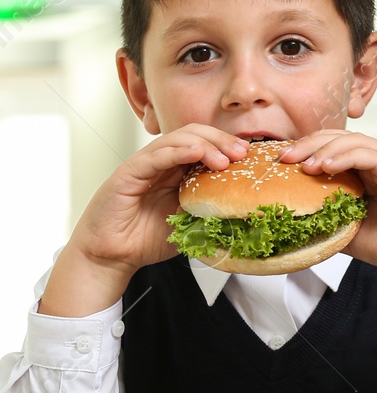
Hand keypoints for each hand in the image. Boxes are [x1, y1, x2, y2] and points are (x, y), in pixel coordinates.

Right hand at [39, 125, 248, 316]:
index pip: (205, 144)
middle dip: (221, 140)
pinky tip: (196, 152)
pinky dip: (177, 151)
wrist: (111, 257)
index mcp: (177, 171)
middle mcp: (161, 163)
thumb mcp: (189, 223)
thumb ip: (210, 210)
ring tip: (224, 158)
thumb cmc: (145, 240)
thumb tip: (245, 208)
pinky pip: (154, 156)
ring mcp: (144, 165)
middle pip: (194, 135)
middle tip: (241, 153)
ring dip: (205, 144)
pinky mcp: (127, 173)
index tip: (249, 156)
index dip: (227, 145)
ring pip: (177, 139)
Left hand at [280, 131, 376, 305]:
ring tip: (303, 162)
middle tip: (283, 158)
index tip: (279, 163)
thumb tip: (289, 226)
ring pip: (355, 141)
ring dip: (325, 147)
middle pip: (339, 138)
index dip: (305, 150)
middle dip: (309, 143)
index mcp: (364, 175)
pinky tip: (327, 165)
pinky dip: (347, 155)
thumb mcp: (347, 234)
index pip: (331, 149)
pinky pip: (372, 156)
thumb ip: (325, 223)